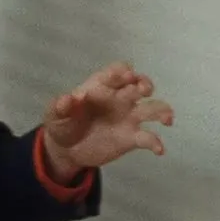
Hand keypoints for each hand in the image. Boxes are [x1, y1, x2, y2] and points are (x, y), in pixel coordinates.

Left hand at [42, 61, 173, 179]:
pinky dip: (156, 142)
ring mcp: (127, 117)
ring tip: (165, 119)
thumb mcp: (54, 115)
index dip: (122, 71)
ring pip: (153, 108)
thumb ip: (60, 106)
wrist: (66, 150)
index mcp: (100, 86)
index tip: (124, 76)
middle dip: (145, 84)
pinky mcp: (131, 138)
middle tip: (143, 90)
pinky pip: (148, 138)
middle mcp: (118, 98)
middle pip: (139, 84)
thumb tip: (68, 99)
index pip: (117, 70)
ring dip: (163, 110)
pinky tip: (158, 149)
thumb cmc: (62, 124)